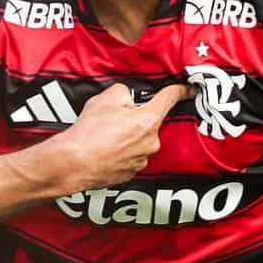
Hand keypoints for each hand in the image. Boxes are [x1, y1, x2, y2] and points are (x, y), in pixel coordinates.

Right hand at [47, 83, 189, 192]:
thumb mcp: (105, 99)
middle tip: (113, 119)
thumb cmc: (88, 132)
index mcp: (148, 121)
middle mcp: (150, 142)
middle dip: (135, 118)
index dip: (180, 91)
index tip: (189, 90)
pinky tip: (103, 149)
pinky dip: (120, 152)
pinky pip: (130, 156)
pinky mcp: (131, 173)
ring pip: (138, 141)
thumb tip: (128, 97)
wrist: (73, 163)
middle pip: (149, 122)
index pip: (169, 99)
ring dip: (126, 136)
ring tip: (104, 137)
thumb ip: (124, 92)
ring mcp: (142, 160)